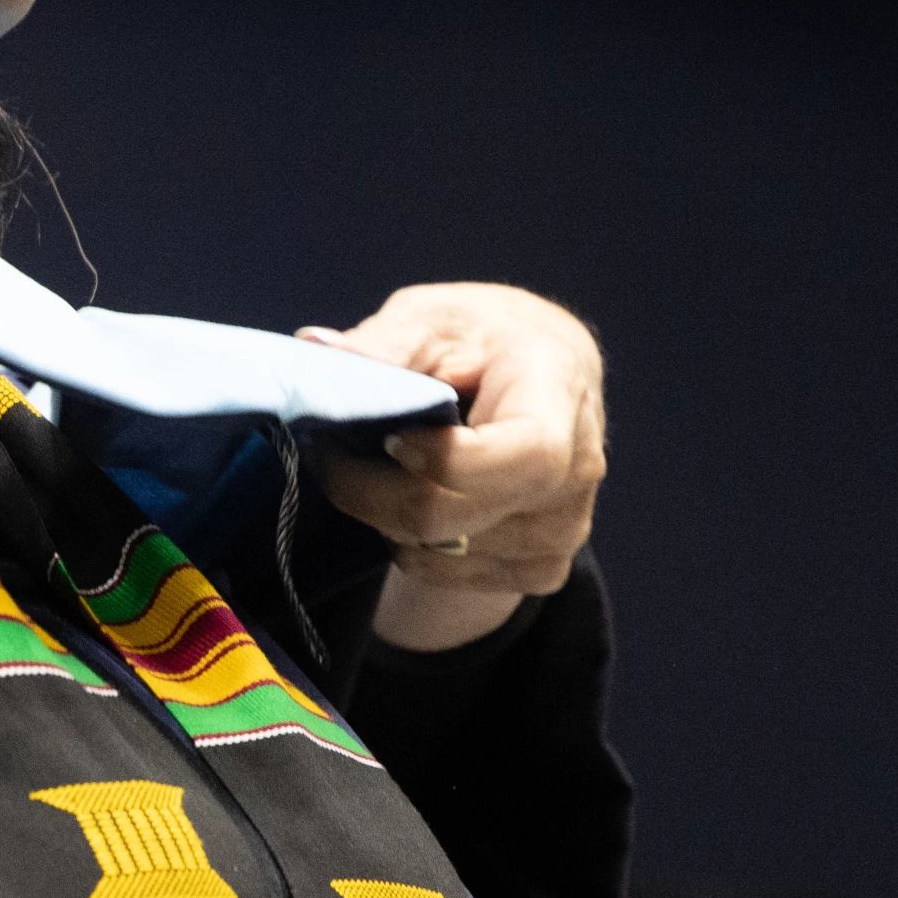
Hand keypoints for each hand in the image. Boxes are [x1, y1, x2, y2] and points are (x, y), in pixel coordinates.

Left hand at [300, 281, 603, 648]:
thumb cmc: (481, 339)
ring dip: (385, 516)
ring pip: (445, 553)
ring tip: (373, 465)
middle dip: (374, 492)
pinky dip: (412, 545)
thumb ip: (383, 342)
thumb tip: (319, 352)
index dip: (447, 461)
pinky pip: (454, 579)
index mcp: (559, 392)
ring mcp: (565, 528)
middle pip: (462, 516)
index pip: (526, 456)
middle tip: (330, 453)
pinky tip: (410, 497)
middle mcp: (578, 470)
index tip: (386, 437)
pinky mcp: (546, 567)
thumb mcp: (431, 317)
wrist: (539, 376)